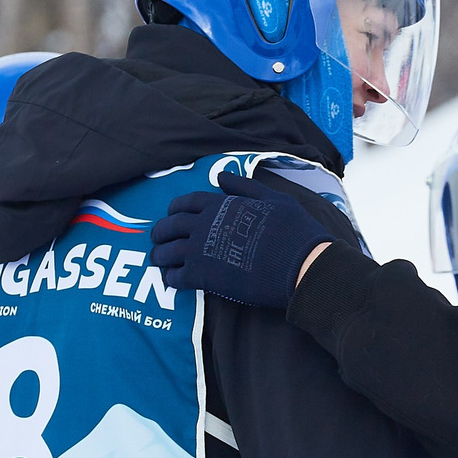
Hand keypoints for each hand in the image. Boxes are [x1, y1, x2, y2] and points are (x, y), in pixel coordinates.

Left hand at [149, 172, 336, 309]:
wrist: (300, 264)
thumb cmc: (293, 230)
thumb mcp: (274, 198)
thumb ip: (245, 187)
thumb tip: (220, 176)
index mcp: (221, 204)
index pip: (188, 202)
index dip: (175, 207)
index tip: (171, 213)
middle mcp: (204, 224)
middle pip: (171, 225)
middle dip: (161, 231)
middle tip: (157, 237)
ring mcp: (200, 250)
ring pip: (168, 252)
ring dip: (160, 256)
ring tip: (157, 260)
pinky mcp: (203, 276)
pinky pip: (176, 278)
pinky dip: (170, 279)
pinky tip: (171, 281)